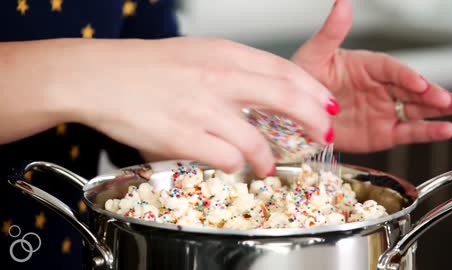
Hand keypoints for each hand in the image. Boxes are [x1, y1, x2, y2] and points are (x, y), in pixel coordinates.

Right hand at [55, 37, 334, 175]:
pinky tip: (232, 165)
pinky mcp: (183, 137)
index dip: (313, 91)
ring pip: (256, 142)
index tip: (327, 105)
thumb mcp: (199, 53)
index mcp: (225, 54)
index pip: (285, 71)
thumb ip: (235, 68)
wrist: (101, 76)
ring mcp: (202, 109)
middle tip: (323, 136)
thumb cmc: (147, 66)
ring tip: (268, 166)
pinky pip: (226, 160)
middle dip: (314, 121)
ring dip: (269, 159)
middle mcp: (219, 78)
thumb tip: (266, 86)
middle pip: (285, 99)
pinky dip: (235, 166)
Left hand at [292, 0, 451, 151]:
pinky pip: (407, 132)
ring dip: (439, 110)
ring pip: (416, 109)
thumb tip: (342, 4)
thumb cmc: (304, 82)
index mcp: (366, 67)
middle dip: (432, 92)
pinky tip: (445, 129)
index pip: (391, 69)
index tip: (417, 82)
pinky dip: (426, 132)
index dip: (405, 75)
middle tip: (448, 97)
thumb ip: (332, 32)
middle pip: (411, 88)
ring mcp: (382, 111)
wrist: (294, 117)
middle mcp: (379, 88)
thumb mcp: (315, 55)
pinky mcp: (382, 133)